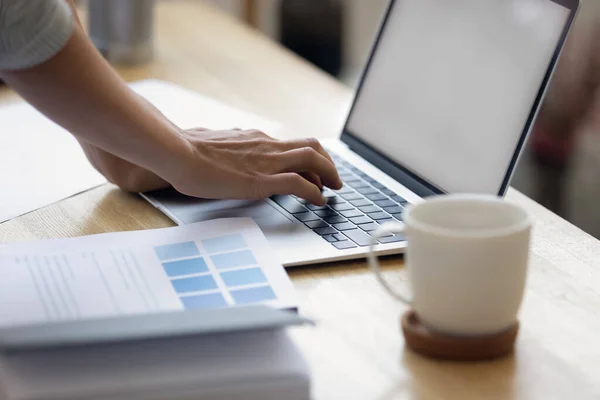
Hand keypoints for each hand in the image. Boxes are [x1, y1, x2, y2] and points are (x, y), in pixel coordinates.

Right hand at [170, 128, 341, 204]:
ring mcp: (266, 161)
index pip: (294, 144)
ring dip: (329, 174)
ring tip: (333, 190)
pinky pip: (298, 183)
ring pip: (312, 159)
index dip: (312, 157)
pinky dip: (314, 192)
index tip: (316, 170)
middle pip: (312, 146)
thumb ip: (233, 150)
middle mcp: (266, 145)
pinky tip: (319, 201)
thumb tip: (232, 157)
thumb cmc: (188, 151)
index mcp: (256, 139)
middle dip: (329, 163)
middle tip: (334, 180)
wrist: (176, 152)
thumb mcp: (218, 146)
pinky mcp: (260, 180)